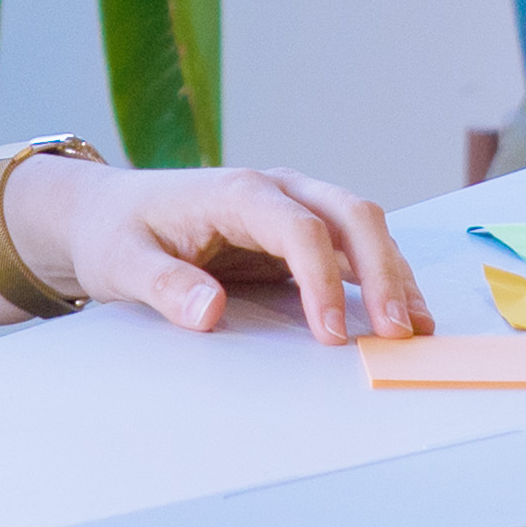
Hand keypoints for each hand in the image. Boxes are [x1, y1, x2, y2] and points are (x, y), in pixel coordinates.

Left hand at [23, 161, 419, 346]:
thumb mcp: (123, 263)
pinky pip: (351, 246)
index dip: (322, 281)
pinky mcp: (297, 230)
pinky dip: (381, 274)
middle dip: (382, 271)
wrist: (109, 213)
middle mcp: (275, 190)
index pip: (299, 228)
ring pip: (361, 226)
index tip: (330, 335)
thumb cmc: (118, 233)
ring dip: (393, 272)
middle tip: (398, 332)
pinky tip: (401, 312)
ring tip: (416, 328)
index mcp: (235, 193)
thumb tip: (210, 313)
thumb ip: (164, 285)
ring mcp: (291, 206)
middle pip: (349, 215)